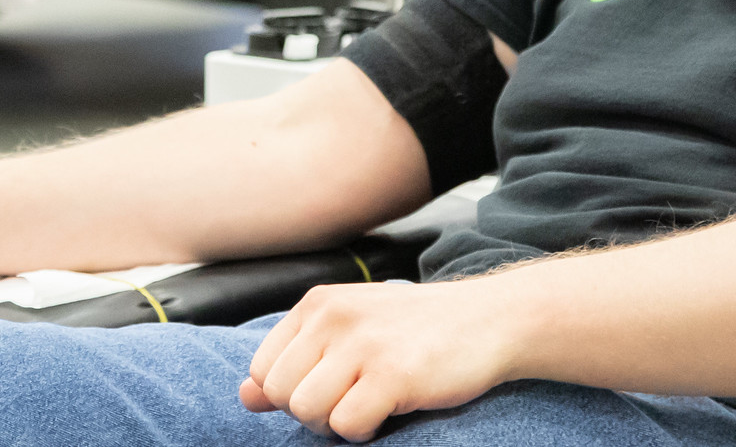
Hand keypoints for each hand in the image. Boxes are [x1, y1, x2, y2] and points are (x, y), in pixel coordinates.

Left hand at [239, 279, 517, 440]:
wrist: (490, 319)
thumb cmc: (416, 330)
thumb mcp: (349, 331)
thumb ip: (296, 360)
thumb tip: (245, 396)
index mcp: (317, 303)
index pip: (263, 370)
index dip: (291, 394)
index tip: (330, 388)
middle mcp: (334, 317)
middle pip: (281, 394)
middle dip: (310, 413)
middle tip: (351, 401)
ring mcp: (363, 344)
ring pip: (307, 412)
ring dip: (336, 424)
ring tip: (369, 405)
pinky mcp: (393, 374)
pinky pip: (346, 426)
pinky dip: (364, 432)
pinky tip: (390, 410)